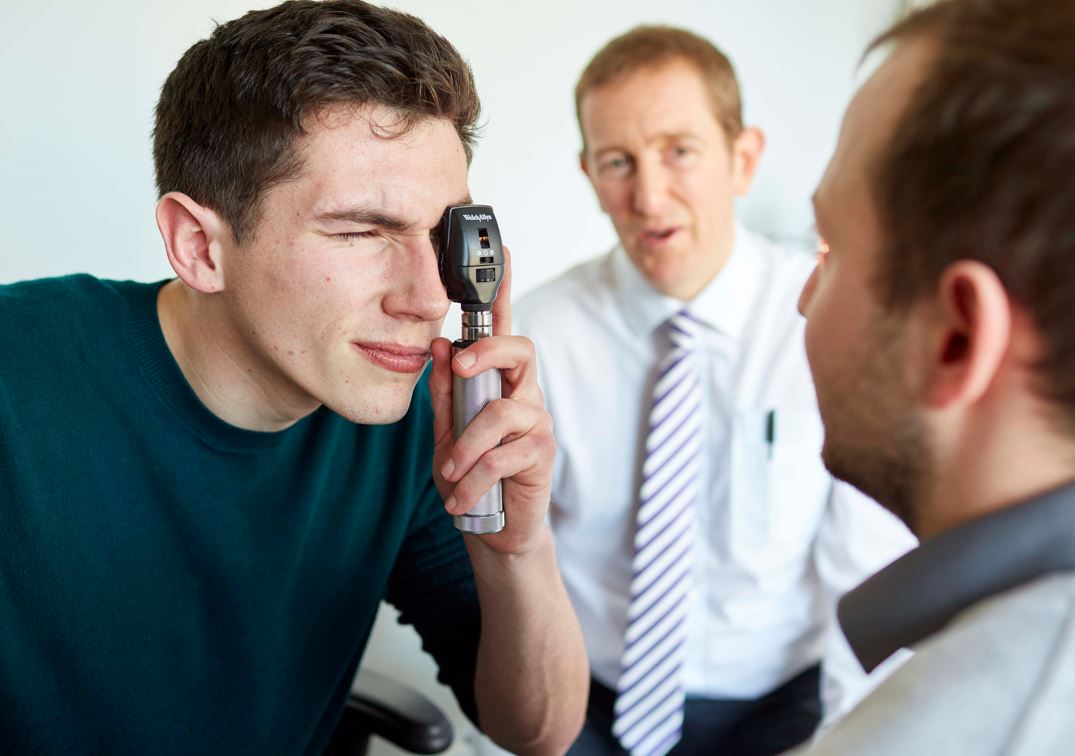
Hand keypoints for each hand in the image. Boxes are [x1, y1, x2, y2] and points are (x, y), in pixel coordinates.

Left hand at [429, 246, 554, 554]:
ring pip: (501, 412)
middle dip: (487, 352)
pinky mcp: (540, 454)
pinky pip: (503, 455)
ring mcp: (535, 422)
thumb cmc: (469, 472)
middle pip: (519, 349)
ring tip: (448, 473)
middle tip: (459, 366)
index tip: (501, 249)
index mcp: (497, 379)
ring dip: (466, 447)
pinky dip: (474, 479)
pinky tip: (463, 498)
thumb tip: (439, 344)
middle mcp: (522, 392)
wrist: (490, 526)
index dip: (503, 288)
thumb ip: (445, 390)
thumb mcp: (445, 430)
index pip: (501, 326)